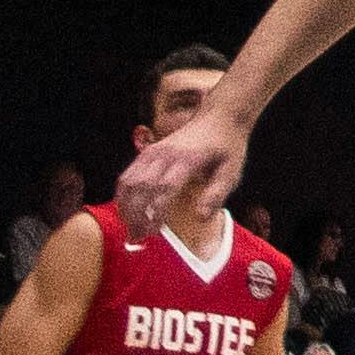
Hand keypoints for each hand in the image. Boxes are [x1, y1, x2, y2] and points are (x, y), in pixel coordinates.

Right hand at [115, 103, 248, 238]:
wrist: (219, 116)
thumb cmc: (227, 147)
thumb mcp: (232, 170)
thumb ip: (217, 194)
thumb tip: (201, 218)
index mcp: (188, 159)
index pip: (165, 188)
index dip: (156, 212)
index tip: (154, 232)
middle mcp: (166, 154)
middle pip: (141, 186)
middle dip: (135, 214)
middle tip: (136, 238)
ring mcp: (154, 151)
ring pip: (128, 181)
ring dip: (125, 207)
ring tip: (130, 228)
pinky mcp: (148, 152)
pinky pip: (127, 174)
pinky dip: (123, 194)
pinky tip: (127, 210)